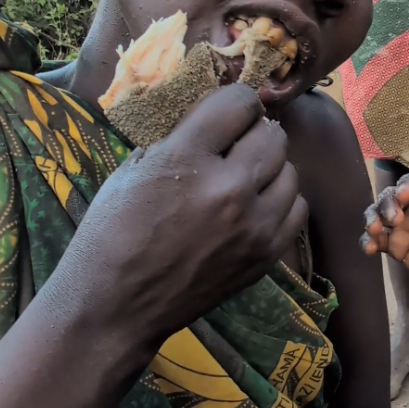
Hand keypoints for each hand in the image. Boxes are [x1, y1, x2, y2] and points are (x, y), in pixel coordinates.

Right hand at [56, 84, 306, 371]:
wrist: (117, 306)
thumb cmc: (112, 234)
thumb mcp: (133, 170)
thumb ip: (179, 139)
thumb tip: (215, 116)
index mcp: (185, 159)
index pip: (239, 102)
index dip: (235, 101)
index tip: (228, 111)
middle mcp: (227, 189)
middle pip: (272, 135)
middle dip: (254, 132)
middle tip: (236, 143)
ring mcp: (252, 226)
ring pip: (290, 171)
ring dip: (269, 167)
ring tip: (244, 176)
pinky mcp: (264, 255)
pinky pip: (296, 209)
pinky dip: (280, 200)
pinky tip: (256, 205)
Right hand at [362, 172, 408, 288]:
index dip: (408, 185)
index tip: (403, 195)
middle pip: (392, 196)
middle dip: (387, 203)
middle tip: (393, 219)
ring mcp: (401, 226)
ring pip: (378, 214)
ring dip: (372, 218)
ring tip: (374, 230)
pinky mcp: (394, 245)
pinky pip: (377, 240)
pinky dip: (368, 242)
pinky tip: (370, 249)